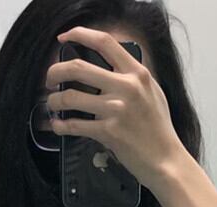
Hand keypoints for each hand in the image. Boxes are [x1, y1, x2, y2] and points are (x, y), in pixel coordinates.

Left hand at [45, 25, 186, 191]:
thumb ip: (133, 78)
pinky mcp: (108, 132)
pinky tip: (58, 125)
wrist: (166, 160)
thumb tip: (111, 68)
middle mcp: (126, 87)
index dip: (80, 34)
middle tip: (50, 78)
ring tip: (53, 104)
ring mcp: (116, 109)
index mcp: (137, 74)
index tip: (65, 38)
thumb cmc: (159, 130)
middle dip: (55, 71)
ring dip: (55, 101)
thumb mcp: (153, 93)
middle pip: (78, 67)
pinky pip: (75, 125)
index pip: (105, 42)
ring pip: (70, 97)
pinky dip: (61, 125)